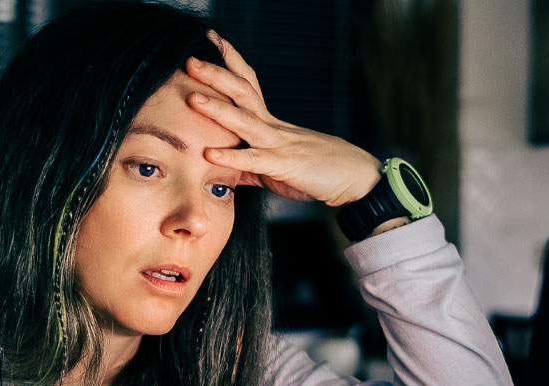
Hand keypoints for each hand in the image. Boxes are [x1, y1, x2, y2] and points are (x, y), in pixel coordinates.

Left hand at [185, 32, 381, 206]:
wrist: (357, 180)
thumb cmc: (318, 172)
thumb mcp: (276, 168)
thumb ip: (247, 166)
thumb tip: (222, 169)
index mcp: (271, 123)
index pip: (247, 85)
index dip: (229, 62)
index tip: (210, 42)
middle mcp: (273, 126)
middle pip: (243, 92)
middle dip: (216, 75)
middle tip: (191, 59)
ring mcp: (279, 143)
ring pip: (246, 121)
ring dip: (218, 109)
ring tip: (193, 98)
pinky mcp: (284, 166)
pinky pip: (254, 160)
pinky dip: (231, 157)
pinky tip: (210, 153)